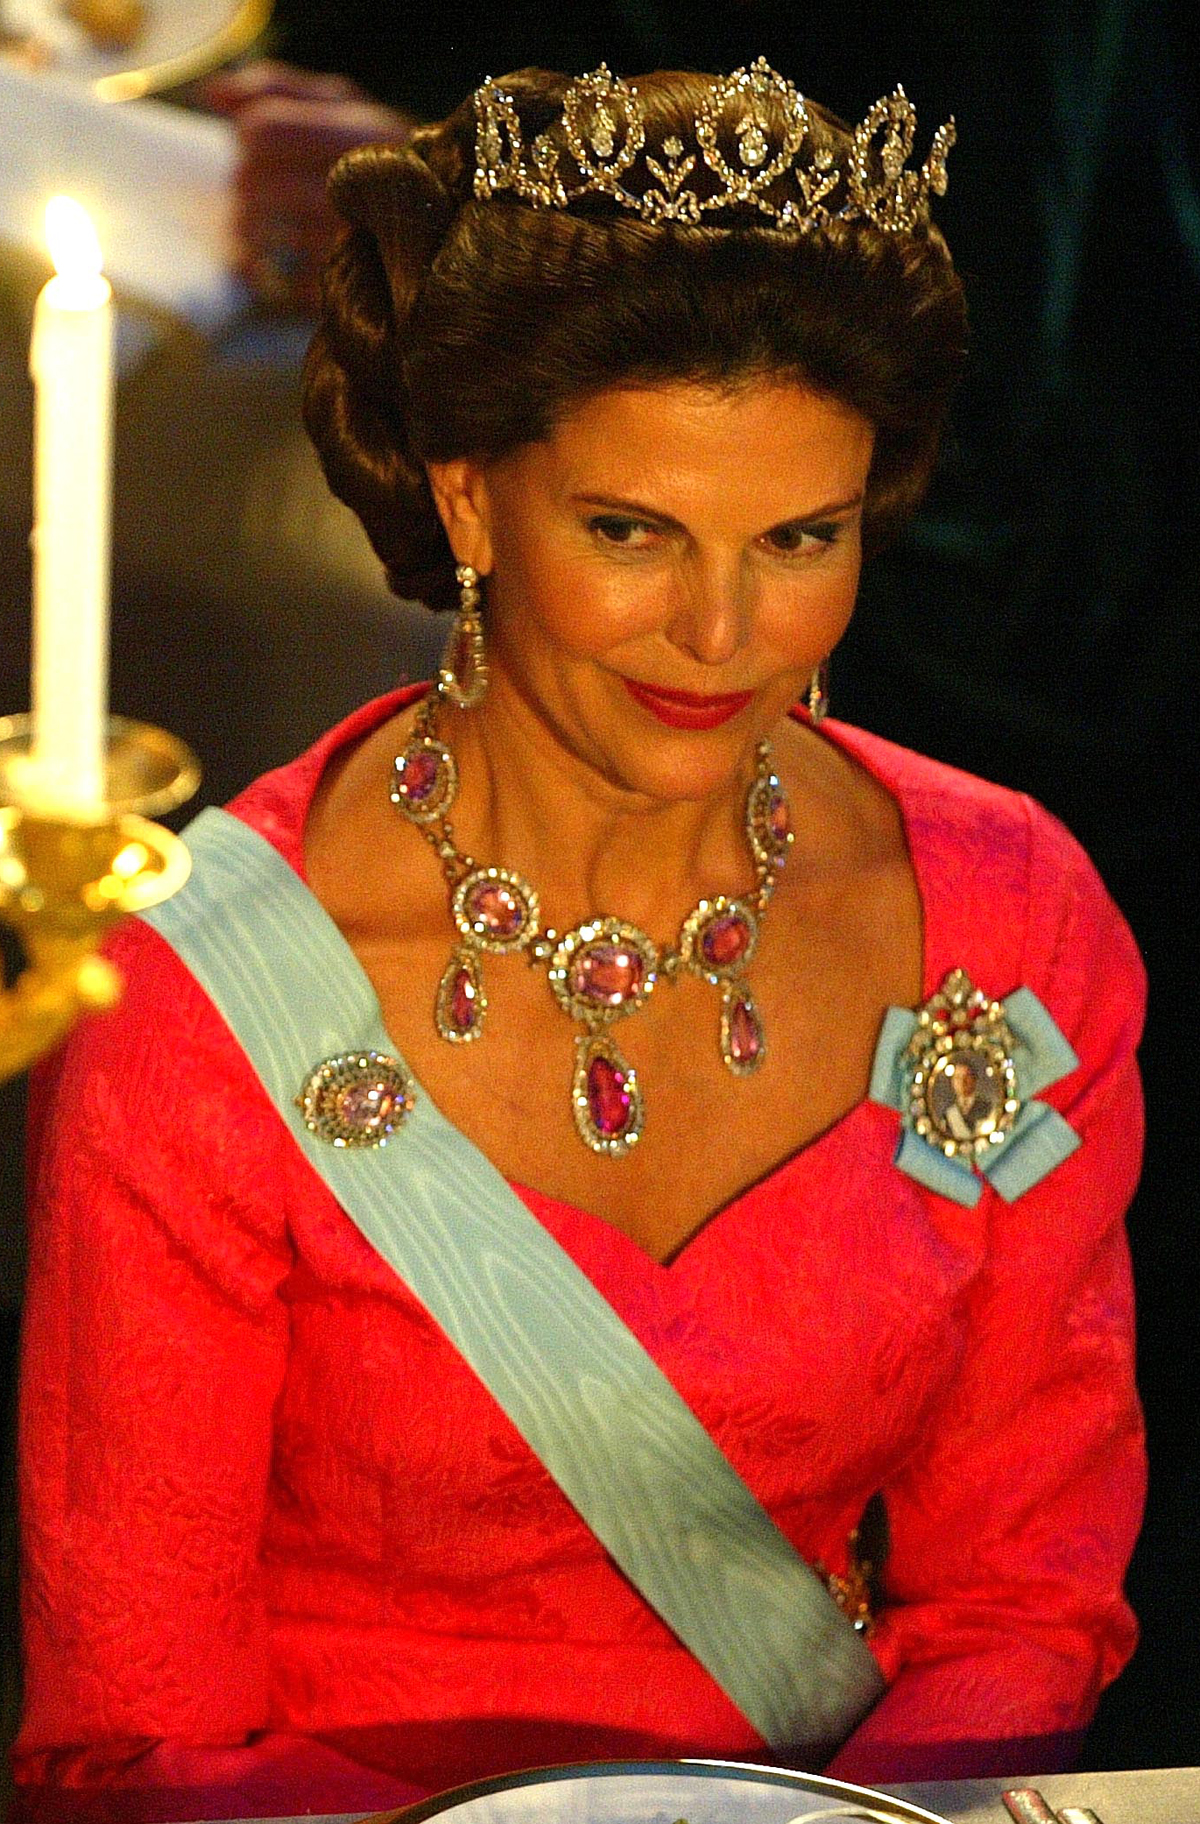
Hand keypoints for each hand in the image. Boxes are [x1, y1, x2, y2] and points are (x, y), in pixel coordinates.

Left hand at [204, 61, 413, 309]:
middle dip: (242, 188)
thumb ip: (277, 90)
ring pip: (258, 234)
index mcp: (364, 137)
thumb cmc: (378, 161)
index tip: (255, 146)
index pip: (267, 131)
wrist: (443, 231)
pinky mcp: (347, 294)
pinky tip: (271, 264)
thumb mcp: (342, 109)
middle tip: (253, 194)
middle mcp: (362, 191)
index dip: (246, 136)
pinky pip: (276, 282)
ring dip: (243, 231)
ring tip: (255, 228)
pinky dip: (262, 274)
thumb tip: (212, 92)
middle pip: (254, 183)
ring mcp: (355, 247)